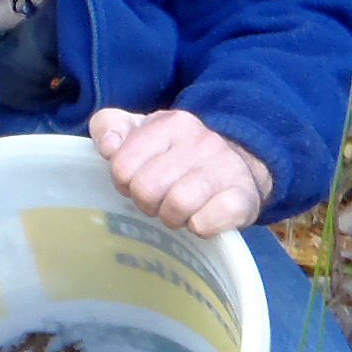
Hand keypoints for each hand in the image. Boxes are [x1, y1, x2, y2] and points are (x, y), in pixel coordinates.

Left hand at [90, 107, 272, 235]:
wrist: (242, 162)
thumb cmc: (178, 152)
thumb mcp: (141, 130)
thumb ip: (110, 127)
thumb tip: (108, 146)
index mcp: (170, 123)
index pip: (122, 166)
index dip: (124, 182)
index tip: (139, 180)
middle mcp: (201, 141)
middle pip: (146, 189)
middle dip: (146, 203)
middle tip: (159, 200)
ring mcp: (225, 168)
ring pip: (177, 205)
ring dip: (171, 217)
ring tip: (179, 211)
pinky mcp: (243, 197)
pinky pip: (206, 223)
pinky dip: (198, 227)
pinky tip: (201, 218)